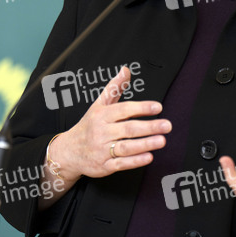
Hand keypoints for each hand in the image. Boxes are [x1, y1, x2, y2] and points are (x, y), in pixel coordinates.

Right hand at [49, 66, 169, 180]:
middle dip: (149, 127)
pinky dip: (135, 161)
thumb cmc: (88, 126)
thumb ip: (114, 88)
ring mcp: (102, 150)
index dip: (141, 107)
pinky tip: (148, 157)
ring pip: (126, 147)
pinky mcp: (104, 166)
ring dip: (145, 144)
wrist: (68, 152)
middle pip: (127, 128)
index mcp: (101, 115)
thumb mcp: (98, 105)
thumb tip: (126, 70)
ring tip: (162, 140)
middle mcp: (101, 132)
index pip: (123, 109)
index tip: (157, 107)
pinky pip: (121, 164)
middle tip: (166, 125)